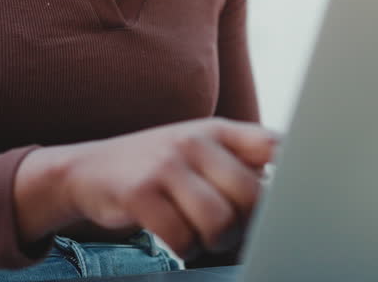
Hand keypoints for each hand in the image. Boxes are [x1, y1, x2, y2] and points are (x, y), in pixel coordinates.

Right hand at [61, 118, 276, 258]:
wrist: (88, 170)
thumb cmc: (157, 166)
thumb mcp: (197, 148)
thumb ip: (239, 159)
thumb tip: (288, 186)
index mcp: (216, 130)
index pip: (272, 146)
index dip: (289, 176)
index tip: (288, 198)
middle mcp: (194, 142)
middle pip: (251, 194)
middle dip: (248, 225)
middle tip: (233, 231)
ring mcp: (166, 165)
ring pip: (219, 220)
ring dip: (217, 241)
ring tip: (206, 238)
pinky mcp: (140, 193)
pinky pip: (182, 236)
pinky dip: (186, 248)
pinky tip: (180, 240)